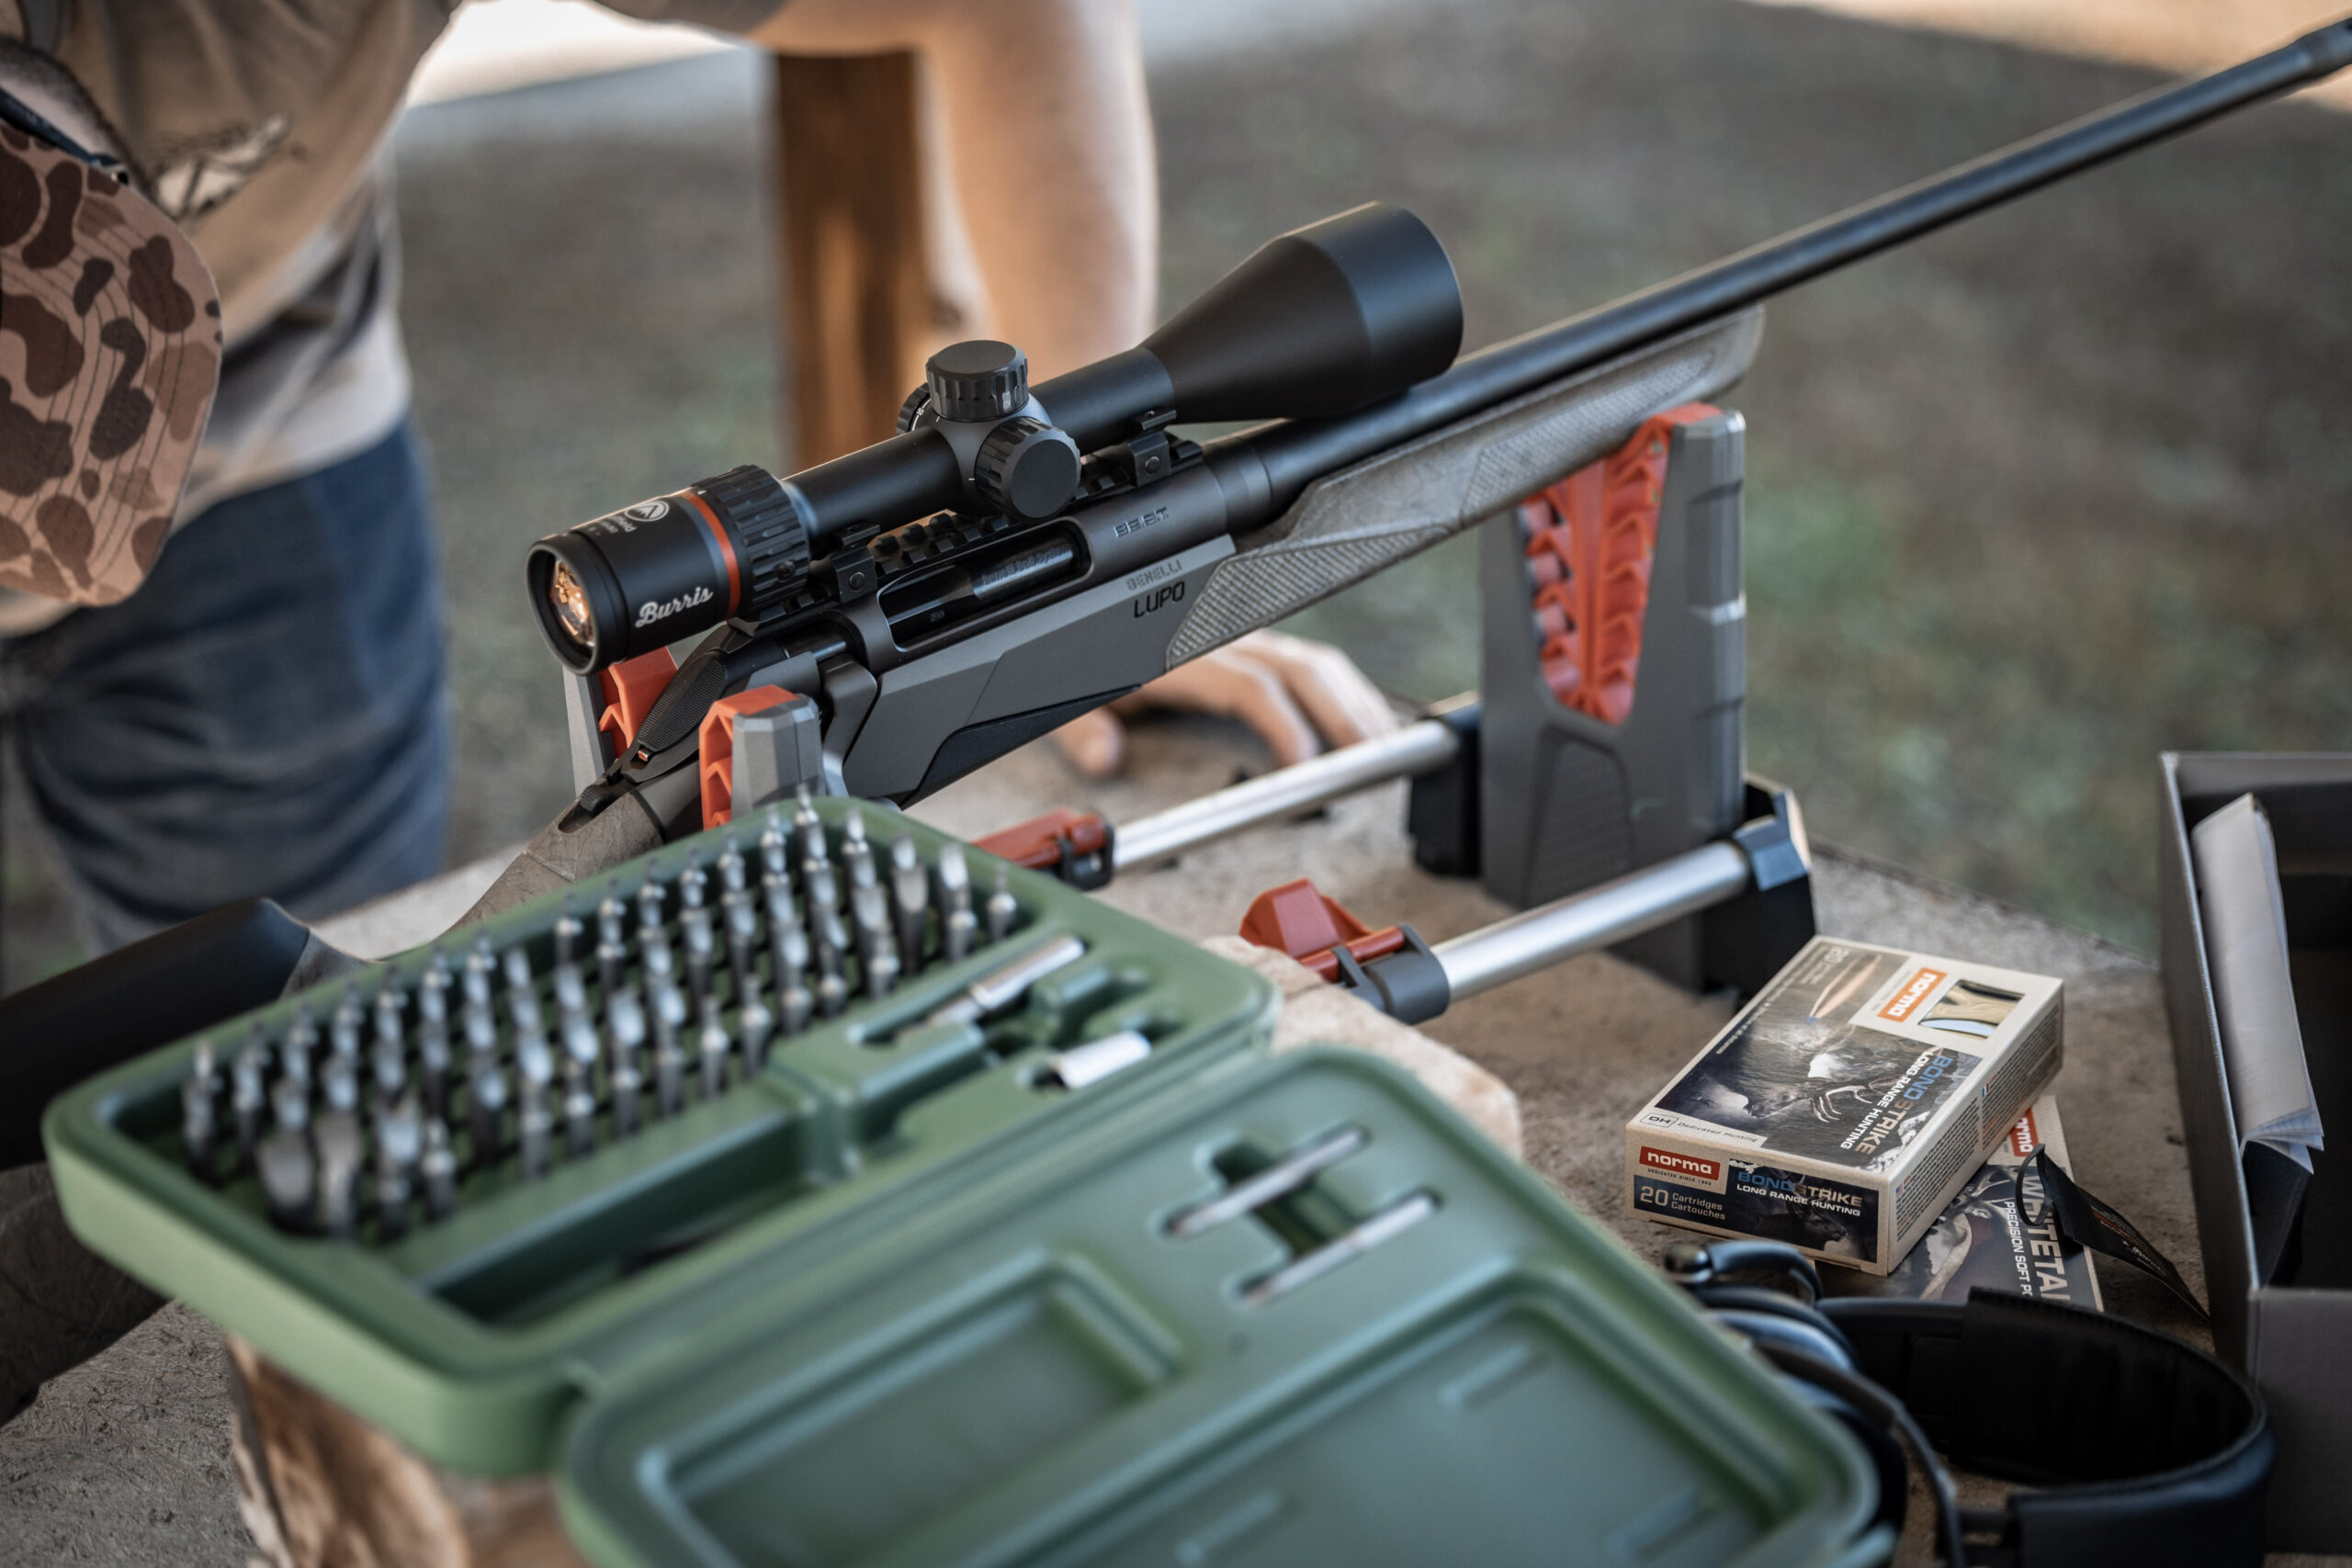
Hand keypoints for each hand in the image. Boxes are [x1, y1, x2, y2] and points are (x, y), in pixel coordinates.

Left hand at [1052, 630, 1398, 777]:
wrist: (1080, 634)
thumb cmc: (1082, 665)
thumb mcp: (1069, 698)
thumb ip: (1083, 728)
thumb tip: (1104, 756)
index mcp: (1183, 654)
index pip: (1248, 685)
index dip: (1283, 722)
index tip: (1305, 763)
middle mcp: (1223, 642)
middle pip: (1299, 668)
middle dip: (1341, 712)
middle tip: (1370, 759)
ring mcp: (1245, 642)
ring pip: (1313, 663)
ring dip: (1351, 703)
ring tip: (1380, 747)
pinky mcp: (1256, 649)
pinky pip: (1310, 664)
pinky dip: (1345, 693)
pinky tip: (1362, 722)